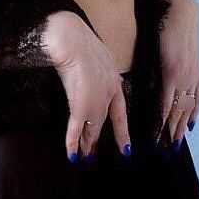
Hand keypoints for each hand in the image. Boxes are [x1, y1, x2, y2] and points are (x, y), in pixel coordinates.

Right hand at [42, 11, 130, 161]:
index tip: (126, 148)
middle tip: (93, 156)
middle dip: (97, 140)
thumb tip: (90, 74)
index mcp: (114, 83)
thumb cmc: (81, 42)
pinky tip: (72, 155)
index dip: (122, 132)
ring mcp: (95, 103)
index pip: (120, 113)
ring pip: (91, 128)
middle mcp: (108, 96)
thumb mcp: (96, 56)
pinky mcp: (80, 106)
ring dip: (86, 144)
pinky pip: (76, 129)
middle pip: (103, 123)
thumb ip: (97, 69)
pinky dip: (73, 142)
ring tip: (83, 157)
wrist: (73, 41)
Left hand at [156, 0, 198, 148]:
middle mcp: (184, 78)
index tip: (154, 142)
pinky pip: (198, 96)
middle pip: (177, 112)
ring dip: (182, 126)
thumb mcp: (150, 50)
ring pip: (188, 107)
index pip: (164, 108)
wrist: (181, 11)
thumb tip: (142, 93)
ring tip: (177, 143)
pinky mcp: (198, 71)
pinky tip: (192, 123)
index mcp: (170, 74)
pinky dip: (195, 111)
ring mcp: (193, 75)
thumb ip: (148, 73)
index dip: (160, 126)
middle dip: (171, 132)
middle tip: (166, 151)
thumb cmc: (160, 28)